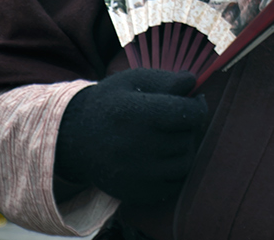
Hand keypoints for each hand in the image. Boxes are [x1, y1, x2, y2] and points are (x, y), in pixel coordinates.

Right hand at [54, 68, 206, 204]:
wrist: (76, 137)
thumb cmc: (112, 102)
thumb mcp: (134, 80)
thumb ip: (167, 80)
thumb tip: (194, 81)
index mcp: (139, 114)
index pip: (189, 113)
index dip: (198, 105)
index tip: (193, 99)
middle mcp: (138, 146)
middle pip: (188, 138)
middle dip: (188, 125)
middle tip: (175, 117)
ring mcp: (137, 173)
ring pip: (185, 162)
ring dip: (184, 148)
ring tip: (169, 136)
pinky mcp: (136, 192)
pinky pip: (173, 184)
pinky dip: (174, 170)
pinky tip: (162, 155)